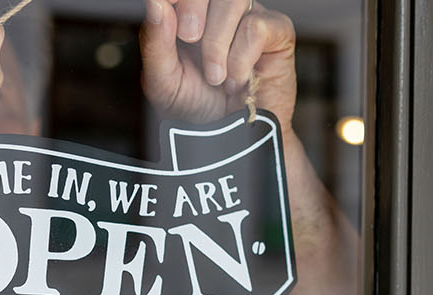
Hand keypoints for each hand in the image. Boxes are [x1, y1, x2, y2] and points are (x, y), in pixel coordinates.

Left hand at [140, 0, 296, 123]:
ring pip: (234, 0)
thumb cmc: (197, 109)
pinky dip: (242, 57)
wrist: (231, 143)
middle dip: (193, 6)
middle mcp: (218, 10)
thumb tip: (156, 4)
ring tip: (215, 77)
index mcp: (189, 14)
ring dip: (217, 42)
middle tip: (189, 39)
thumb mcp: (163, 81)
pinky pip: (258, 26)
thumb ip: (155, 42)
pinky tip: (237, 79)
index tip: (169, 20)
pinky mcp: (277, 34)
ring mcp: (249, 17)